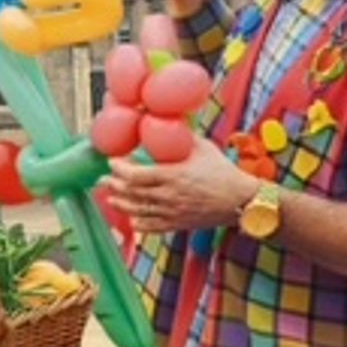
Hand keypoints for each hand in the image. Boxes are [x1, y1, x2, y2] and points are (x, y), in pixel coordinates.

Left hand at [106, 137, 258, 233]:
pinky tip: (131, 219)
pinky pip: (153, 228)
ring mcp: (173, 213)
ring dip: (121, 204)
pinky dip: (139, 224)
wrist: (242, 200)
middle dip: (115, 185)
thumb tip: (164, 118)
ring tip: (110, 197)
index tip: (112, 162)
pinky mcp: (179, 224)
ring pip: (139, 212)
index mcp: (173, 176)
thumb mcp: (202, 147)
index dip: (119, 170)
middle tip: (104, 178)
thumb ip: (181, 135)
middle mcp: (170, 196)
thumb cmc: (222, 171)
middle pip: (133, 193)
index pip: (136, 175)